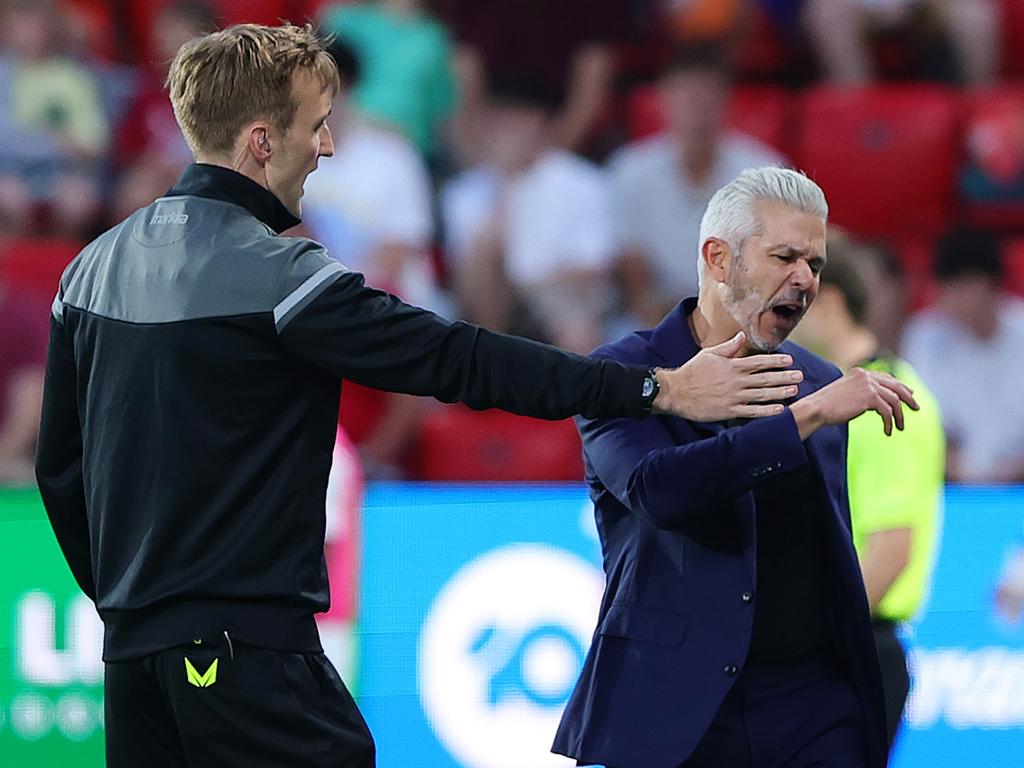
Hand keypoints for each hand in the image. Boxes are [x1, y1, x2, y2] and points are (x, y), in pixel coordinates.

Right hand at [652, 331, 802, 420]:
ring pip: (762, 394)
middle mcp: (735, 381)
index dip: (776, 360)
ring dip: (780, 392)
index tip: (790, 360)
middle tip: (800, 375)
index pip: (759, 361)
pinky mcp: (729, 410)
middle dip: (784, 376)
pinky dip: (767, 410)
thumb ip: (728, 346)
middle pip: (765, 378)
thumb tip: (742, 335)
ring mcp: (733, 396)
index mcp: (731, 366)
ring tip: (794, 389)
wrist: (675, 392)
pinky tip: (780, 409)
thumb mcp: (709, 354)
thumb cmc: (691, 372)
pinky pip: (752, 411)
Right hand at [790, 367, 918, 439]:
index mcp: (860, 372)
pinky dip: (889, 422)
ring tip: (900, 426)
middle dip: (908, 397)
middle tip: (916, 407)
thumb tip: (877, 402)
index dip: (899, 386)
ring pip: (894, 400)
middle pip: (896, 386)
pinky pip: (887, 411)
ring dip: (899, 415)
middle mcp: (866, 376)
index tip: (909, 394)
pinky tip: (888, 431)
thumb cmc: (827, 405)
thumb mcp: (845, 393)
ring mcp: (868, 385)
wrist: (817, 408)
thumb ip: (861, 392)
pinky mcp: (869, 397)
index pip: (886, 377)